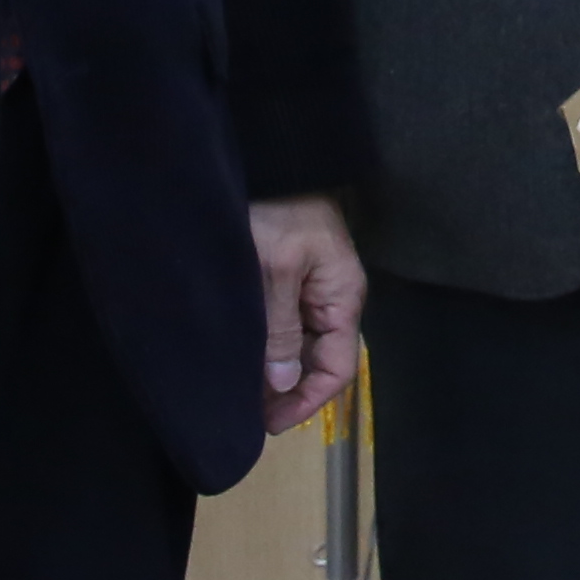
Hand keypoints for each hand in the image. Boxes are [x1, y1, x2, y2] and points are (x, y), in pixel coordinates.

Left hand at [251, 193, 366, 432]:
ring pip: (297, 345)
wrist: (268, 157)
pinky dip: (264, 345)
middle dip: (285, 390)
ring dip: (271, 369)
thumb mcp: (275, 269)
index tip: (267, 423)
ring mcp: (310, 286)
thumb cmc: (276, 210)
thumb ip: (280, 329)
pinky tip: (240, 356)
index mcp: (342, 297)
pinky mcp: (288, 275)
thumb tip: (283, 384)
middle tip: (242, 412)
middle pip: (317, 360)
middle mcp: (332, 297)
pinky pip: (283, 323)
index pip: (338, 368)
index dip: (307, 401)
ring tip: (236, 389)